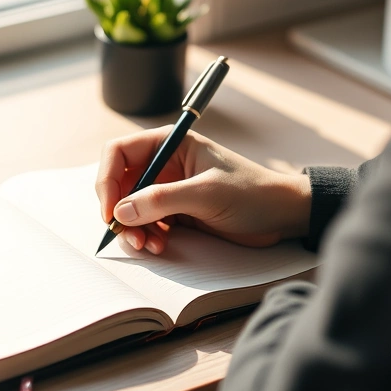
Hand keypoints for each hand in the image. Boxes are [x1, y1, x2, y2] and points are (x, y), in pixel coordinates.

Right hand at [95, 126, 311, 253]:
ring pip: (131, 207)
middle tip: (127, 235)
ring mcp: (169, 189)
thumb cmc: (252, 193)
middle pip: (120, 183)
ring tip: (147, 245)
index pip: (119, 153)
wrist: (283, 216)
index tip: (110, 210)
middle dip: (119, 210)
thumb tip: (121, 212)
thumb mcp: (206, 194)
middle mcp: (164, 164)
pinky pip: (147, 223)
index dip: (107, 180)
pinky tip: (159, 246)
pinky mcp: (176, 212)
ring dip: (133, 228)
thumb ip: (162, 200)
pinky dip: (147, 236)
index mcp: (170, 144)